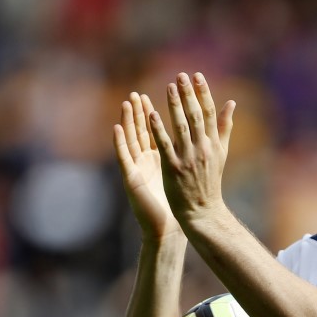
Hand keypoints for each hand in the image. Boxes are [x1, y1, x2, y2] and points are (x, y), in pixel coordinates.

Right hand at [113, 92, 183, 240]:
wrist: (175, 223)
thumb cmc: (181, 198)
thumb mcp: (187, 168)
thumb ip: (191, 149)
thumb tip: (201, 135)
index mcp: (160, 156)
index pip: (156, 129)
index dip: (155, 112)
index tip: (156, 95)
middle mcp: (147, 160)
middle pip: (141, 131)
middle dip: (140, 112)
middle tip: (137, 93)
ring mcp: (138, 168)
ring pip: (131, 140)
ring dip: (128, 121)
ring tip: (126, 103)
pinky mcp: (132, 179)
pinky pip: (124, 158)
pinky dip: (119, 142)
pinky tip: (116, 128)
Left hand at [148, 72, 235, 226]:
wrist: (202, 210)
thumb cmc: (210, 180)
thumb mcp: (221, 152)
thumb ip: (225, 127)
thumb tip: (232, 103)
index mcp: (214, 143)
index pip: (210, 113)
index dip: (203, 93)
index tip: (196, 75)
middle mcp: (203, 148)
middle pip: (196, 116)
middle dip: (188, 95)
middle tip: (180, 75)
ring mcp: (188, 158)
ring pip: (181, 127)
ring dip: (174, 106)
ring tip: (168, 87)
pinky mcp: (173, 168)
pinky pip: (165, 145)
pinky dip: (159, 130)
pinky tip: (152, 114)